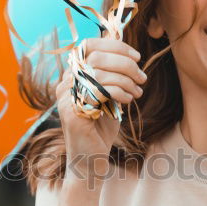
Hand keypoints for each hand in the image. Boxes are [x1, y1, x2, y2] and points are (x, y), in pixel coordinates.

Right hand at [56, 37, 146, 177]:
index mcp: (72, 75)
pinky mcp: (72, 112)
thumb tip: (120, 44)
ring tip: (138, 92)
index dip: (115, 46)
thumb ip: (110, 72)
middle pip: (96, 56)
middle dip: (125, 64)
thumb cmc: (100, 126)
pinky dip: (120, 92)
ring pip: (99, 72)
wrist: (90, 160)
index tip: (136, 56)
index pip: (89, 45)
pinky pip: (100, 91)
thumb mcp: (108, 93)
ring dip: (126, 80)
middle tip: (142, 77)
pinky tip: (129, 101)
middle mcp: (64, 83)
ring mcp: (66, 97)